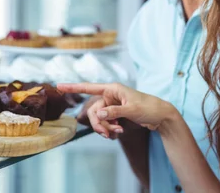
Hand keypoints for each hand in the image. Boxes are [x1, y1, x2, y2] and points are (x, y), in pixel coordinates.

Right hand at [58, 82, 174, 135]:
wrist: (160, 117)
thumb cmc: (148, 107)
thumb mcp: (131, 109)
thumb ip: (113, 111)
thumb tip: (98, 113)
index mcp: (112, 89)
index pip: (89, 87)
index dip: (73, 87)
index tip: (59, 86)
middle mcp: (109, 96)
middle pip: (93, 110)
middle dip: (99, 124)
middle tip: (108, 133)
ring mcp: (112, 106)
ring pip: (98, 119)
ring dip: (105, 128)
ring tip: (117, 133)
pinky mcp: (115, 114)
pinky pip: (105, 123)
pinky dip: (109, 130)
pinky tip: (118, 132)